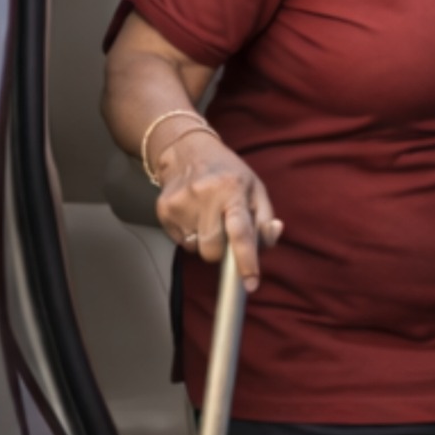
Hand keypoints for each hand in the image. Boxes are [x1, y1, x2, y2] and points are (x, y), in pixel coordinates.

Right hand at [153, 131, 282, 291]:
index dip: (246, 260)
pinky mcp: (163, 209)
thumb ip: (265, 219)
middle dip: (221, 250)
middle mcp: (206, 196)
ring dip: (204, 242)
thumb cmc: (228, 173)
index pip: (241, 232)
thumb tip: (271, 237)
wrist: (187, 151)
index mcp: (234, 189)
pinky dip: (190, 235)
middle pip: (213, 250)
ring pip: (195, 249)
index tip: (251, 283)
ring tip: (208, 217)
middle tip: (223, 229)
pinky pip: (180, 242)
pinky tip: (193, 214)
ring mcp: (181, 203)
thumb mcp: (256, 189)